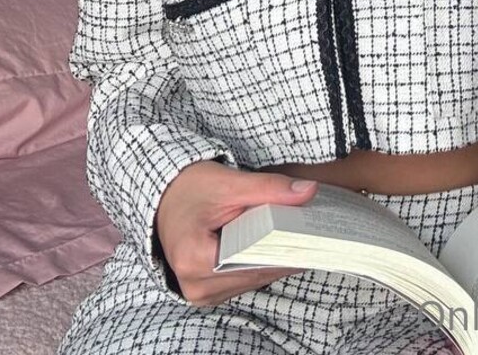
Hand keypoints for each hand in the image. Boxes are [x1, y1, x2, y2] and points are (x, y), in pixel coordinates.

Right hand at [154, 159, 318, 306]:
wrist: (164, 197)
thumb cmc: (189, 188)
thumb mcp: (229, 183)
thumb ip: (269, 188)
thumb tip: (308, 191)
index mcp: (194, 260)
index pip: (252, 260)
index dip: (283, 247)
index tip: (312, 235)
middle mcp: (196, 286)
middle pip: (254, 273)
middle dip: (284, 253)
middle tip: (314, 233)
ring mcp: (201, 294)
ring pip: (253, 279)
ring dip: (275, 260)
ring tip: (301, 237)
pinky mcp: (209, 291)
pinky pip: (244, 280)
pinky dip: (261, 263)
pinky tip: (280, 245)